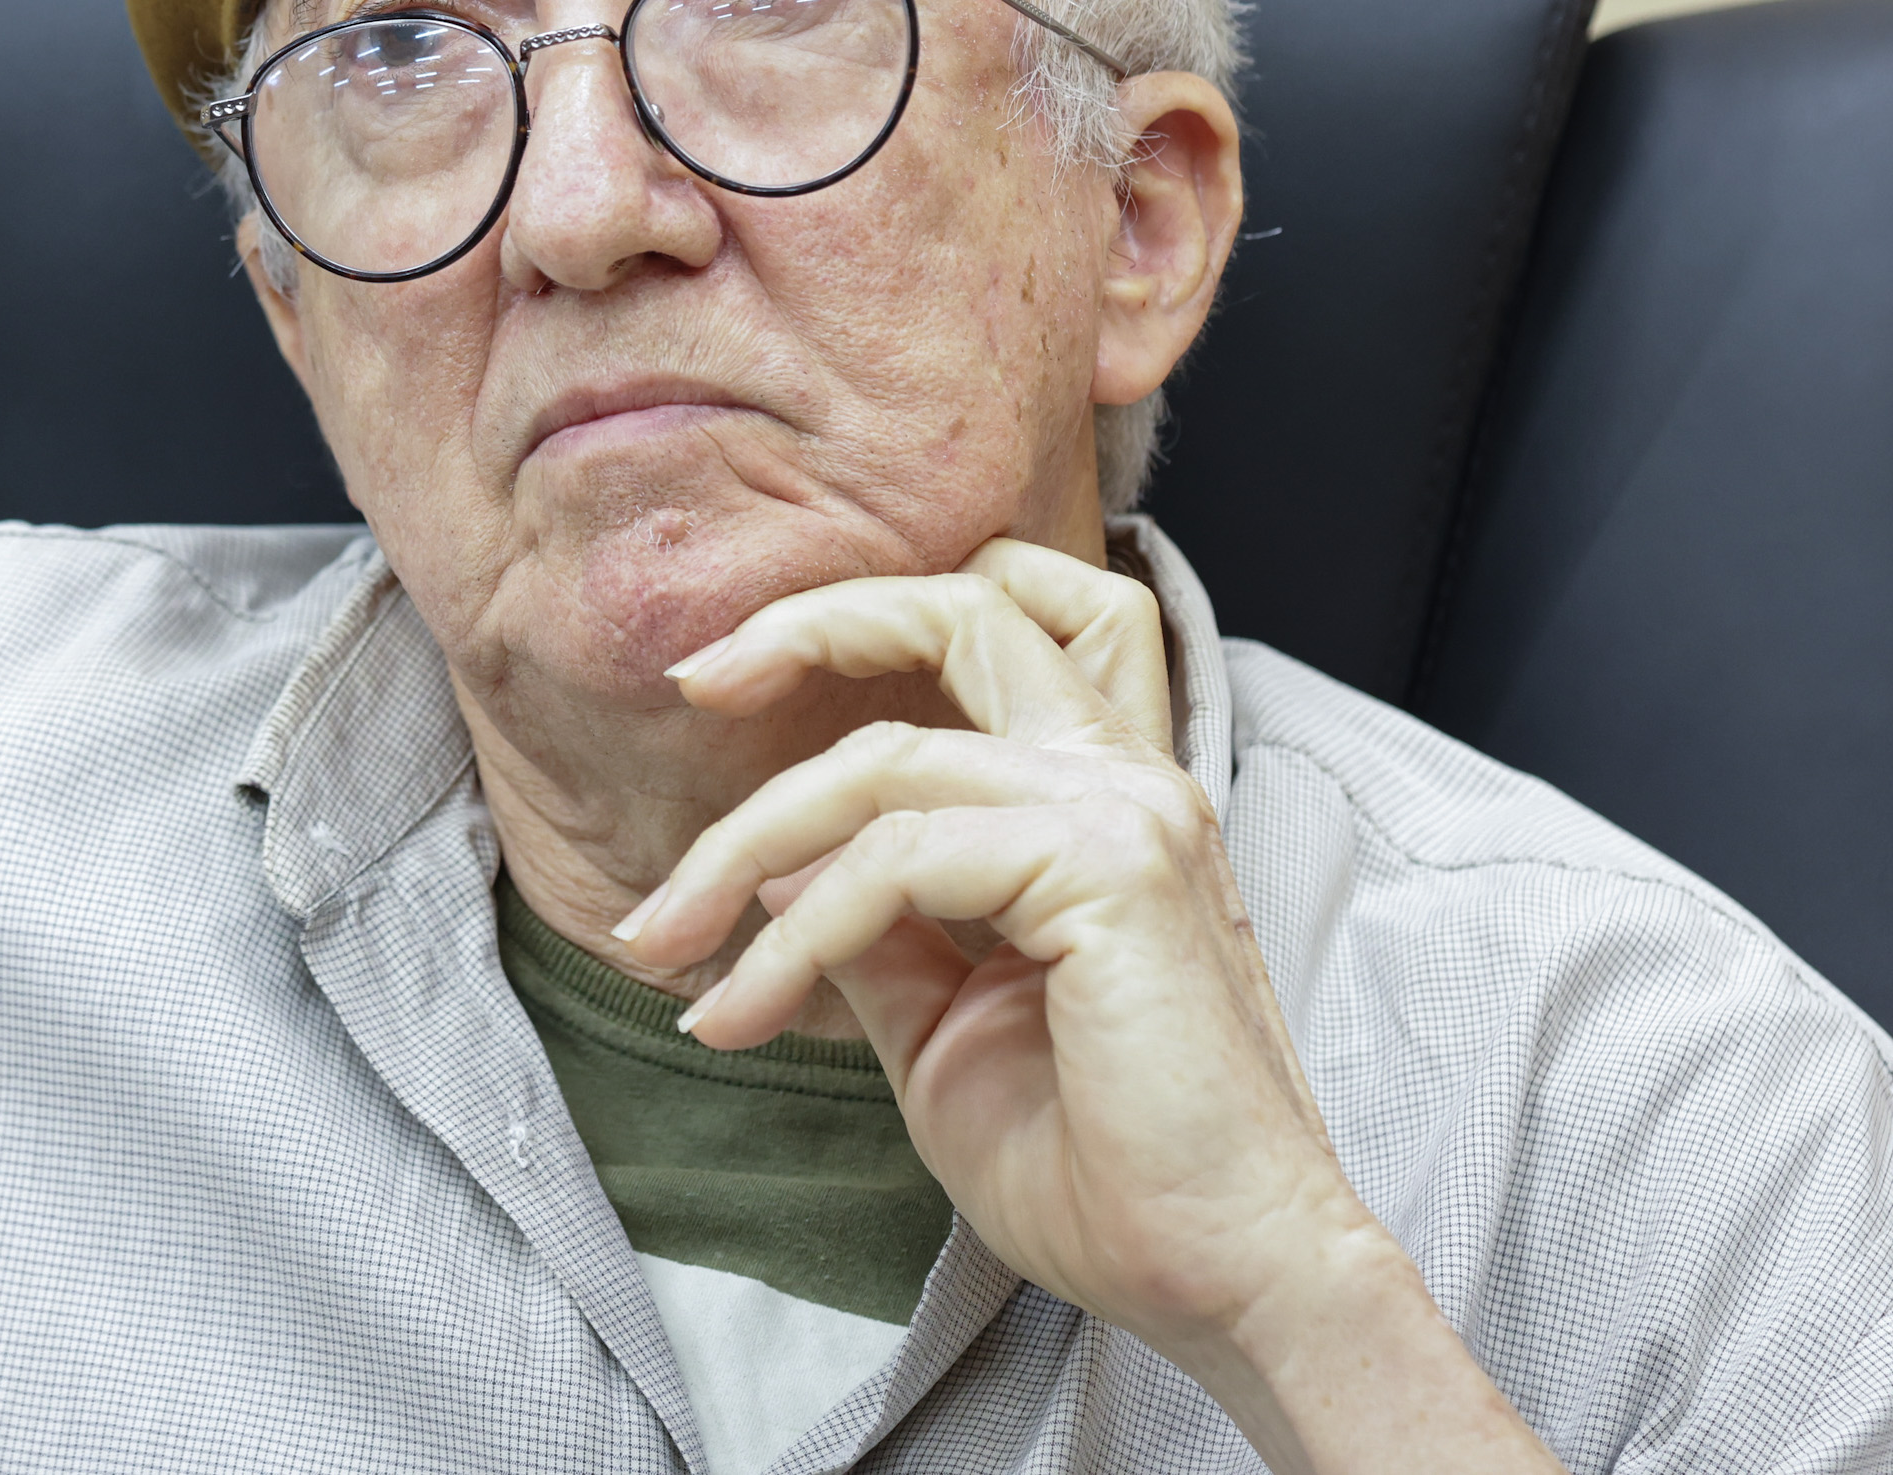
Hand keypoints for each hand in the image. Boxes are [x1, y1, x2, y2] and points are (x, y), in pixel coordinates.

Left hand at [613, 538, 1563, 1474]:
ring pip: (887, 758)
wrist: (1227, 1282)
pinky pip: (895, 860)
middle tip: (692, 680)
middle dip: (812, 621)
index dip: (868, 623)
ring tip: (665, 941)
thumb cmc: (1106, 1177)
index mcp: (1108, 802)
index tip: (726, 682)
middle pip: (970, 610)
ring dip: (746, 844)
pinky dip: (794, 932)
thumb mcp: (949, 1031)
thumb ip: (878, 933)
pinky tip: (744, 1008)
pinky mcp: (1107, 868)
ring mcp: (1126, 812)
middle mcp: (1129, 779)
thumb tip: (775, 869)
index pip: (1009, 629)